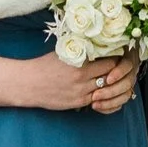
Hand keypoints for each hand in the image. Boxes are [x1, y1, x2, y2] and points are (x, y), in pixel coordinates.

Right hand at [0, 52, 138, 113]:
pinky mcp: (78, 103)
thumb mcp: (64, 53)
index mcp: (80, 63)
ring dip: (109, 83)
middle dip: (115, 71)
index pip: (109, 61)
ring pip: (105, 88)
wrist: (28, 85)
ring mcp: (81, 92)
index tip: (118, 54)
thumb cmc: (44, 65)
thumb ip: (82, 50)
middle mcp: (82, 78)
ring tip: (111, 77)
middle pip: (110, 75)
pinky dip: (100, 93)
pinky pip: (96, 98)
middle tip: (119, 66)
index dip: (115, 58)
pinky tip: (99, 87)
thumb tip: (98, 44)